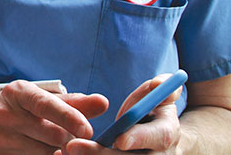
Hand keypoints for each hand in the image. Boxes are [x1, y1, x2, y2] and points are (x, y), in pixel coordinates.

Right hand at [0, 80, 107, 153]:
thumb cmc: (21, 113)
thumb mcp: (41, 101)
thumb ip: (73, 103)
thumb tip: (103, 102)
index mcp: (17, 93)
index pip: (46, 104)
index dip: (69, 117)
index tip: (89, 130)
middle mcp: (3, 114)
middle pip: (52, 135)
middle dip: (69, 141)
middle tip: (73, 141)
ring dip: (58, 154)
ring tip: (53, 147)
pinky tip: (41, 153)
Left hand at [59, 74, 182, 153]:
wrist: (158, 134)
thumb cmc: (153, 109)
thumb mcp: (160, 95)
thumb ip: (160, 88)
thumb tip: (159, 83)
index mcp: (167, 133)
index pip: (158, 138)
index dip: (139, 139)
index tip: (118, 139)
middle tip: (72, 146)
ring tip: (63, 151)